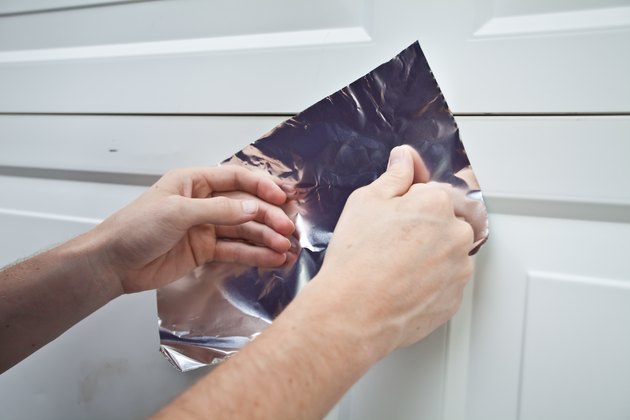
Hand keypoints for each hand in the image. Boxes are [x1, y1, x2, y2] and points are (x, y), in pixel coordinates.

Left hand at [88, 166, 294, 293]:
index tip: (281, 198)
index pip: (236, 178)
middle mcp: (203, 202)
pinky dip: (254, 254)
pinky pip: (235, 250)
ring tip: (286, 248)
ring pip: (243, 230)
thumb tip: (252, 208)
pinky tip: (272, 258)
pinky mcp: (205, 251)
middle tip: (287, 229)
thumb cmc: (136, 228)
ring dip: (266, 238)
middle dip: (268, 217)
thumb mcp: (177, 212)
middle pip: (244, 206)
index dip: (261, 186)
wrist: (113, 263)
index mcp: (194, 182)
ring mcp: (206, 227)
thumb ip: (218, 210)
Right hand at [314, 145, 473, 356]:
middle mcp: (457, 234)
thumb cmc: (357, 259)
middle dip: (423, 228)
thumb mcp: (366, 201)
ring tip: (393, 267)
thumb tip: (405, 158)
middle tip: (391, 242)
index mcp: (437, 202)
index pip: (433, 191)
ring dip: (428, 256)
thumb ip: (394, 175)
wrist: (353, 313)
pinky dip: (428, 283)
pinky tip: (401, 285)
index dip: (410, 201)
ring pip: (447, 253)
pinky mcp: (454, 299)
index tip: (397, 213)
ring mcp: (459, 269)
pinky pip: (445, 283)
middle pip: (445, 222)